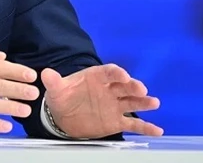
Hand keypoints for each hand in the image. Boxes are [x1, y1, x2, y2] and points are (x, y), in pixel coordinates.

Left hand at [42, 64, 163, 138]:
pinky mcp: (116, 121)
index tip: (123, 75)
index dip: (116, 73)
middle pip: (124, 86)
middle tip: (141, 89)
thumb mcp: (56, 89)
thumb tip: (45, 73)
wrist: (63, 116)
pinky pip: (133, 124)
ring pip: (132, 102)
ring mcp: (114, 105)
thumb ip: (53, 82)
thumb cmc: (62, 96)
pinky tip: (157, 130)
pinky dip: (145, 127)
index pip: (109, 72)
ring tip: (154, 103)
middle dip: (133, 86)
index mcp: (96, 77)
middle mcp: (109, 89)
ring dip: (143, 102)